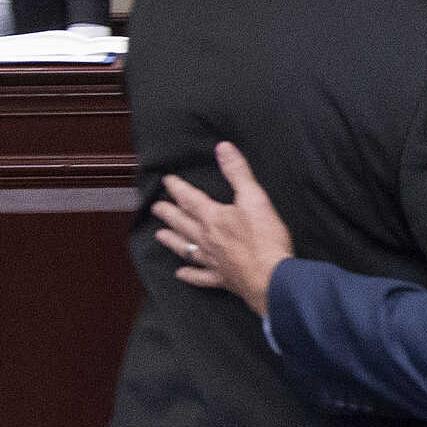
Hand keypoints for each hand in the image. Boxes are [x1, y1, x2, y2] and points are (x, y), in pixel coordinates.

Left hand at [152, 142, 293, 315]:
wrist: (271, 277)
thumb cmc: (264, 237)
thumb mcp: (254, 198)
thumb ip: (237, 172)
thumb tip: (222, 148)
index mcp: (214, 217)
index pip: (190, 199)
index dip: (178, 188)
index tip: (167, 181)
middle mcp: (207, 239)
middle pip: (182, 224)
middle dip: (169, 214)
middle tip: (156, 208)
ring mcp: (213, 261)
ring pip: (186, 248)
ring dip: (172, 241)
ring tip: (159, 235)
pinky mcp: (222, 279)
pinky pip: (200, 277)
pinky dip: (189, 275)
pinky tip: (180, 273)